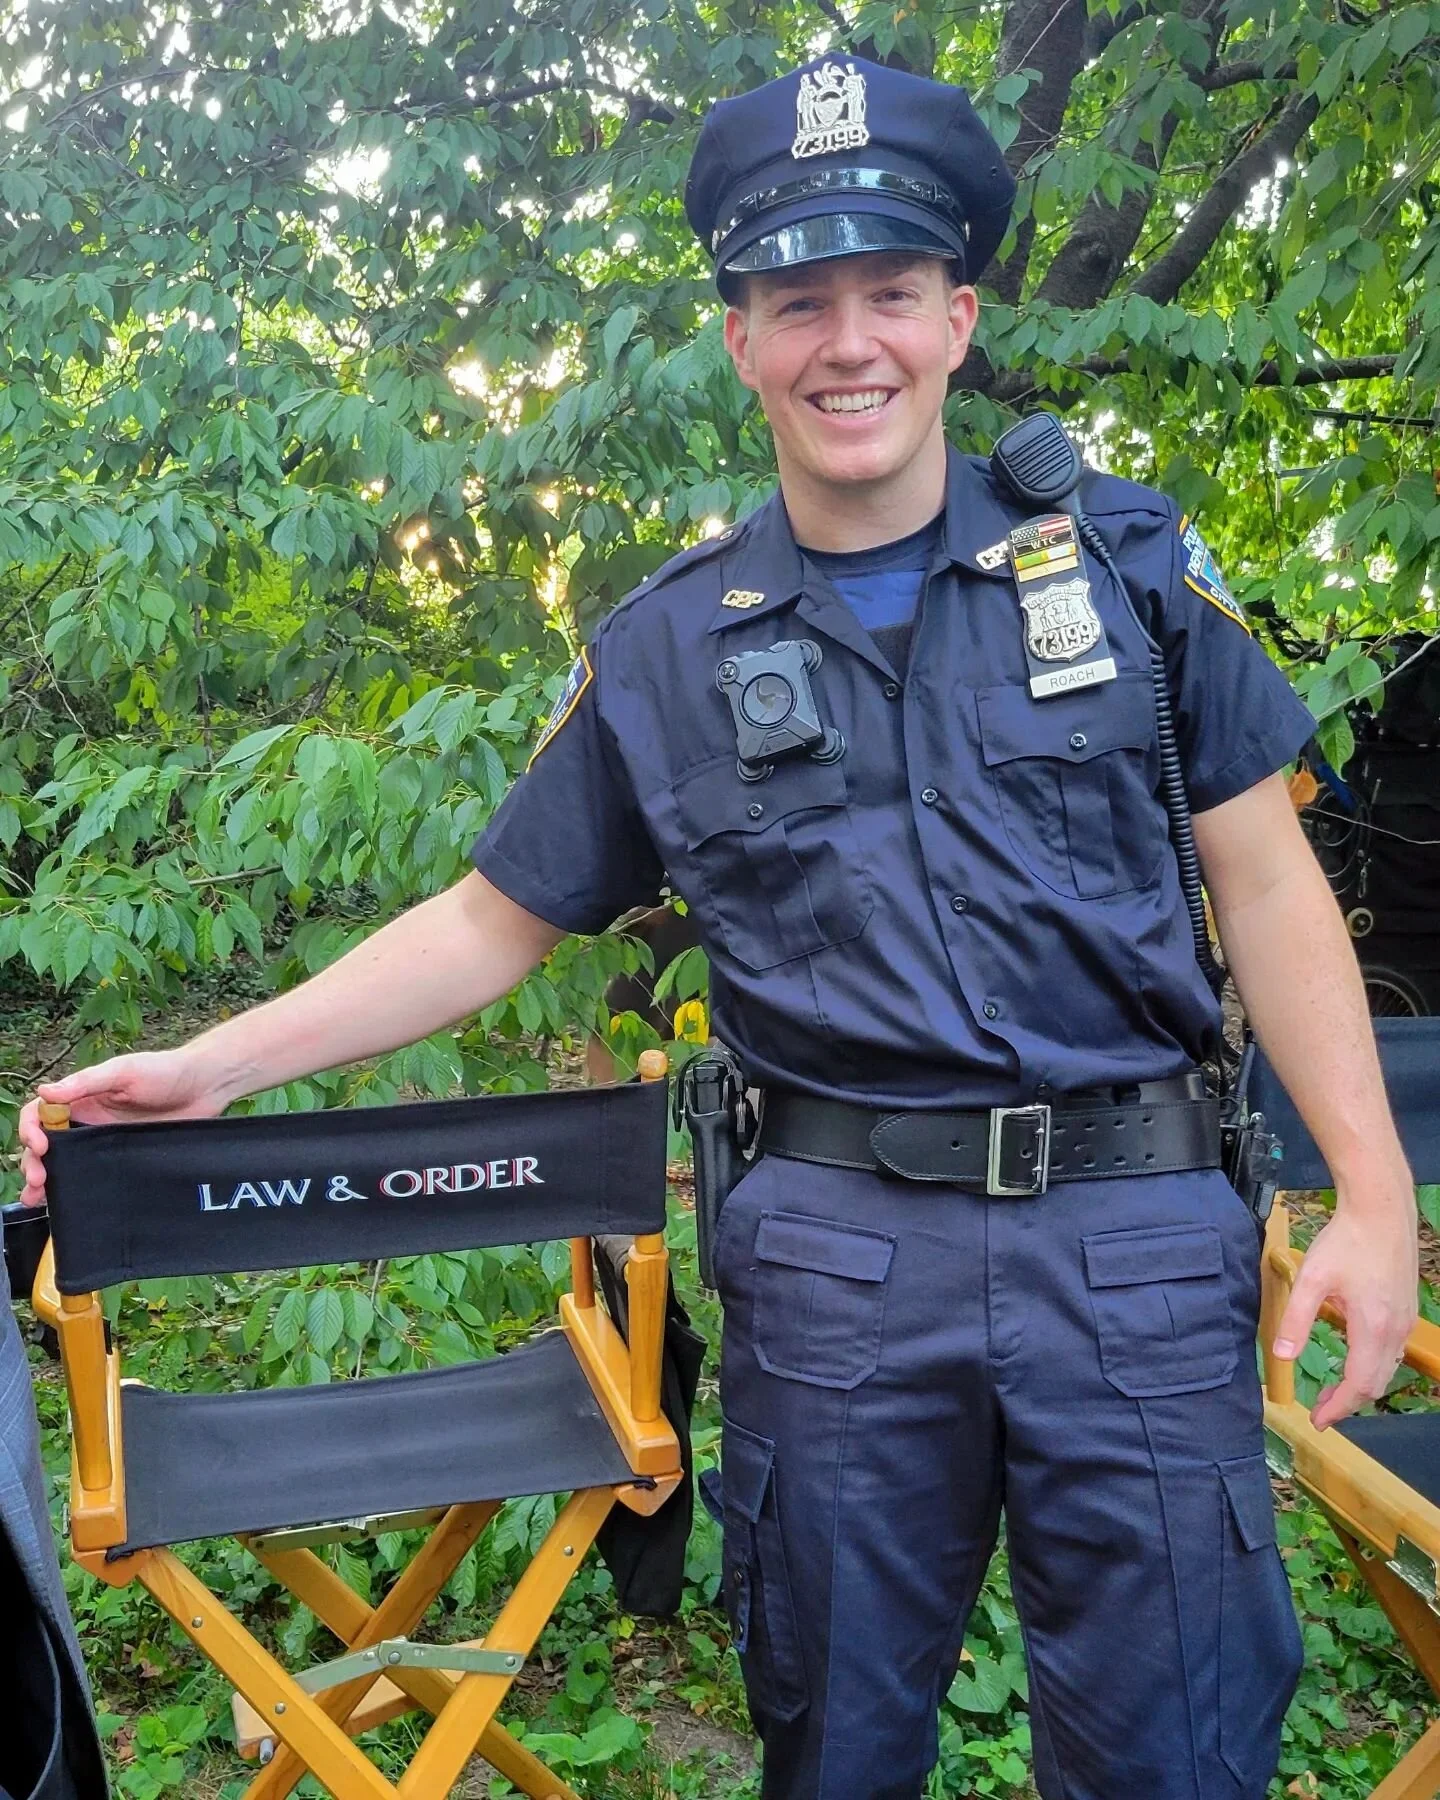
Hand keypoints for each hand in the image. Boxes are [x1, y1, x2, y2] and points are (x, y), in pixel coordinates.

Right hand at [17, 1049, 226, 1208]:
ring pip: (67, 1162)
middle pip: (47, 1143)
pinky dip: (79, 1188)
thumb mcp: (124, 1071)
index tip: (40, 1146)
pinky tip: (69, 1203)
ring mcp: (106, 1140)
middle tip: (37, 1181)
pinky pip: (95, 1173)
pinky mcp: (124, 1157)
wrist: (207, 1086)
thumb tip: (45, 1091)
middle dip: (33, 1162)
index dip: (31, 1129)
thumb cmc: (166, 1071)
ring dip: (48, 1180)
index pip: (41, 1113)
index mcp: (83, 1097)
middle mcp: (88, 1120)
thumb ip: (86, 1082)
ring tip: (38, 1200)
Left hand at [1272, 1191, 1417, 1429]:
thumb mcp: (1312, 1280)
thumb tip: (1281, 1355)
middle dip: (1347, 1401)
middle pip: (1375, 1383)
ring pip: (1386, 1368)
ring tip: (1332, 1390)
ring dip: (1360, 1384)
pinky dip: (1372, 1365)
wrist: (1381, 1210)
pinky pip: (1391, 1350)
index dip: (1338, 1407)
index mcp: (1373, 1328)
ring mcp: (1405, 1320)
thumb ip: (1295, 1319)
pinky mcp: (1405, 1308)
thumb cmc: (1347, 1241)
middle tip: (1320, 1411)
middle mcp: (1395, 1330)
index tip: (1317, 1420)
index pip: (1359, 1385)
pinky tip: (1352, 1357)